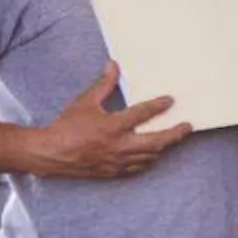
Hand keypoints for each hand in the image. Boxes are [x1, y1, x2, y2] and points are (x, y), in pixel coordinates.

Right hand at [27, 63, 191, 179]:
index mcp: (111, 126)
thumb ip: (103, 85)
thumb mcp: (85, 102)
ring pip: (150, 156)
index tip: (171, 100)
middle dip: (175, 134)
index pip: (142, 114)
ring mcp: (117, 161)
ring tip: (172, 138)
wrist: (50, 154)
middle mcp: (118, 146)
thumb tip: (113, 66)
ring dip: (163, 147)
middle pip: (156, 141)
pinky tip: (152, 153)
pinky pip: (138, 167)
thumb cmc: (66, 127)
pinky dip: (148, 159)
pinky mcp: (114, 171)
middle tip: (187, 127)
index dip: (159, 106)